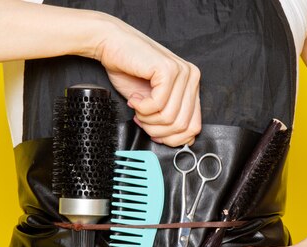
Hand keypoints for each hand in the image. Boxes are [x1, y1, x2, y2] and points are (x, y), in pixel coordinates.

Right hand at [93, 16, 200, 146]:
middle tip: (141, 118)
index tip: (153, 132)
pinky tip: (135, 98)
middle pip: (181, 126)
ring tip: (137, 106)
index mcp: (192, 87)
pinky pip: (158, 105)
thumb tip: (179, 142)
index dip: (171, 138)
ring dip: (147, 118)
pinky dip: (142, 108)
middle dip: (156, 130)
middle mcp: (192, 78)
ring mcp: (182, 73)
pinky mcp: (168, 70)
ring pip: (170, 118)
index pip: (193, 127)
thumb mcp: (154, 103)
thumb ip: (169, 118)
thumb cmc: (130, 72)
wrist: (112, 45)